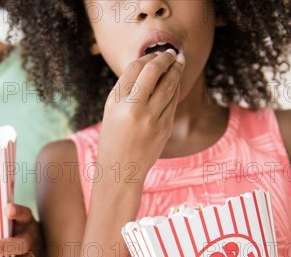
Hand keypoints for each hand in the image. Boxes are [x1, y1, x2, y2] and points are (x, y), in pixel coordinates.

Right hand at [97, 50, 184, 182]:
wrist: (121, 170)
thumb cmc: (114, 139)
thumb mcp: (111, 112)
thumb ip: (126, 91)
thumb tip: (148, 67)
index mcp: (116, 102)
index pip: (134, 69)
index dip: (148, 58)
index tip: (155, 54)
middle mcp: (134, 108)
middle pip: (153, 72)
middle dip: (165, 58)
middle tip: (172, 53)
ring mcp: (151, 119)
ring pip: (168, 85)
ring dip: (176, 70)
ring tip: (179, 61)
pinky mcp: (165, 128)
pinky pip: (173, 102)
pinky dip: (175, 88)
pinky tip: (176, 82)